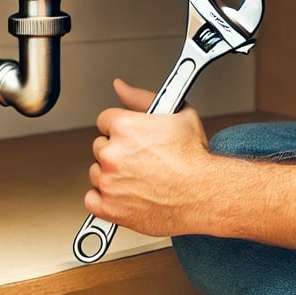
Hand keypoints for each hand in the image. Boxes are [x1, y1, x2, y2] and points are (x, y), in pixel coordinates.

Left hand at [84, 79, 210, 236]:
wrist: (203, 192)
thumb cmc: (193, 156)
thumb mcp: (177, 112)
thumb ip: (140, 97)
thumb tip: (120, 87)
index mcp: (124, 127)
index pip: (105, 120)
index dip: (121, 127)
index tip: (131, 136)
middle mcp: (112, 154)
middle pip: (100, 145)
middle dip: (117, 149)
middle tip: (140, 156)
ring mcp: (108, 182)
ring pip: (97, 171)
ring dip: (111, 173)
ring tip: (137, 175)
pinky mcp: (109, 207)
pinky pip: (92, 199)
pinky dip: (105, 198)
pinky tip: (125, 193)